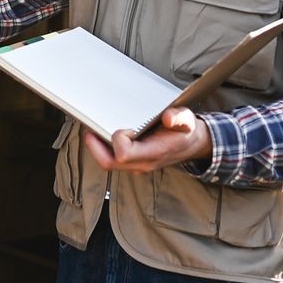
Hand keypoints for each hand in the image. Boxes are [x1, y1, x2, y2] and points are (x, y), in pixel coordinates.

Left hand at [84, 107, 212, 174]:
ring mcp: (137, 165)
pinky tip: (103, 136)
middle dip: (95, 147)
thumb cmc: (186, 132)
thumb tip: (168, 117)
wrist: (192, 145)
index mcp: (154, 153)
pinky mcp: (134, 163)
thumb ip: (179, 118)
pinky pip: (113, 160)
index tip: (126, 128)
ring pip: (109, 163)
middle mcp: (143, 163)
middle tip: (90, 130)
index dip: (119, 140)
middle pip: (110, 163)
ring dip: (97, 148)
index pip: (125, 155)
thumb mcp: (188, 121)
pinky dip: (104, 149)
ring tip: (93, 131)